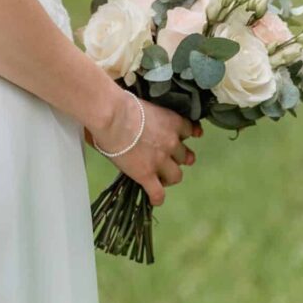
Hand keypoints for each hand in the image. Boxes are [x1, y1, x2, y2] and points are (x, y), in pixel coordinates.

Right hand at [84, 92, 202, 206]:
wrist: (112, 116)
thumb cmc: (121, 104)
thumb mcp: (144, 104)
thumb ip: (151, 116)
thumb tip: (138, 121)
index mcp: (172, 121)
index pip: (190, 130)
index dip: (185, 136)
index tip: (182, 137)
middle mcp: (172, 142)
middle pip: (185, 156)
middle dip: (177, 158)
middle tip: (166, 158)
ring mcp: (160, 161)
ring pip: (176, 176)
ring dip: (168, 176)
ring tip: (158, 176)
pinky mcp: (147, 175)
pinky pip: (158, 194)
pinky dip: (157, 197)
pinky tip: (153, 198)